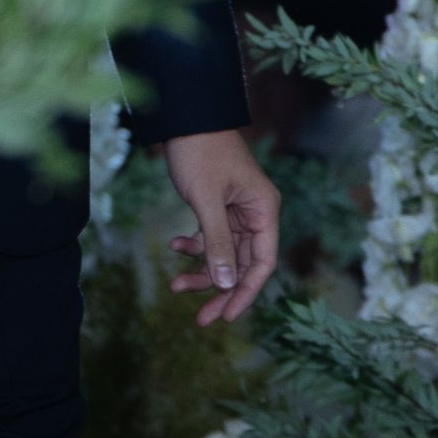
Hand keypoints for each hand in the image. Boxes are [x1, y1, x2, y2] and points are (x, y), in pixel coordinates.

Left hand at [162, 129, 280, 325]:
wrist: (185, 117)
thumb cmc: (200, 152)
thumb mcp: (207, 200)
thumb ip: (218, 242)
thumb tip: (227, 283)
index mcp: (264, 210)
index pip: (262, 264)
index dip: (245, 293)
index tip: (225, 316)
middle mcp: (255, 213)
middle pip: (243, 264)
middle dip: (220, 290)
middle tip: (201, 320)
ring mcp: (236, 210)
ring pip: (223, 253)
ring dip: (202, 270)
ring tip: (175, 286)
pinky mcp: (217, 205)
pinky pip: (210, 236)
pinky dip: (193, 245)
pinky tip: (173, 246)